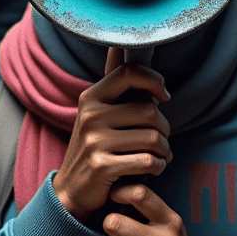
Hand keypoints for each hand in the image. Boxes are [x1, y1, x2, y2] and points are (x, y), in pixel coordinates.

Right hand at [54, 49, 171, 223]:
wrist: (71, 189)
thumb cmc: (94, 147)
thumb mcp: (96, 113)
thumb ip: (112, 84)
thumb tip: (118, 46)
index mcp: (91, 97)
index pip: (129, 73)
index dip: (154, 80)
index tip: (163, 95)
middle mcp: (90, 115)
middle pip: (150, 111)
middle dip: (165, 129)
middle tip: (162, 140)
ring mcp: (94, 141)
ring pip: (153, 138)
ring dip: (164, 151)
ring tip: (160, 156)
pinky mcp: (102, 166)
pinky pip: (147, 161)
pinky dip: (158, 167)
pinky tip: (154, 169)